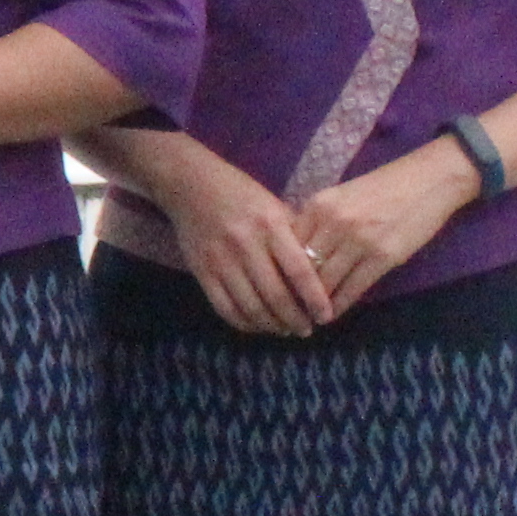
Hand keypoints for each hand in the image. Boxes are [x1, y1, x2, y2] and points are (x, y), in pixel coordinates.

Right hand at [144, 147, 336, 338]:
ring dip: (271, 325)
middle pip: (275, 295)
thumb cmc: (241, 194)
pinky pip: (225, 308)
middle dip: (295, 319)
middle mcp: (245, 244)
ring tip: (285, 330)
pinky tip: (257, 325)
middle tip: (306, 330)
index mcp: (270, 225)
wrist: (190, 185)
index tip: (326, 316)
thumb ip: (295, 237)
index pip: (299, 270)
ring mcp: (220, 260)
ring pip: (250, 307)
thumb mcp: (274, 206)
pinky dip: (244, 323)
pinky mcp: (201, 272)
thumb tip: (320, 273)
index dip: (315, 298)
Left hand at [294, 147, 469, 320]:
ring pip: (326, 282)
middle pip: (303, 267)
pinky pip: (353, 288)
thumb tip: (294, 255)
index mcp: (318, 205)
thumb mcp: (341, 197)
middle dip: (293, 292)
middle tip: (287, 310)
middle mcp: (334, 222)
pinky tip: (332, 314)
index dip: (279, 271)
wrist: (430, 180)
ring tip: (308, 318)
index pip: (287, 245)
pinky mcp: (384, 256)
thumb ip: (318, 222)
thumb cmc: (384, 187)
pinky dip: (340, 305)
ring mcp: (359, 240)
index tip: (275, 288)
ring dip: (316, 304)